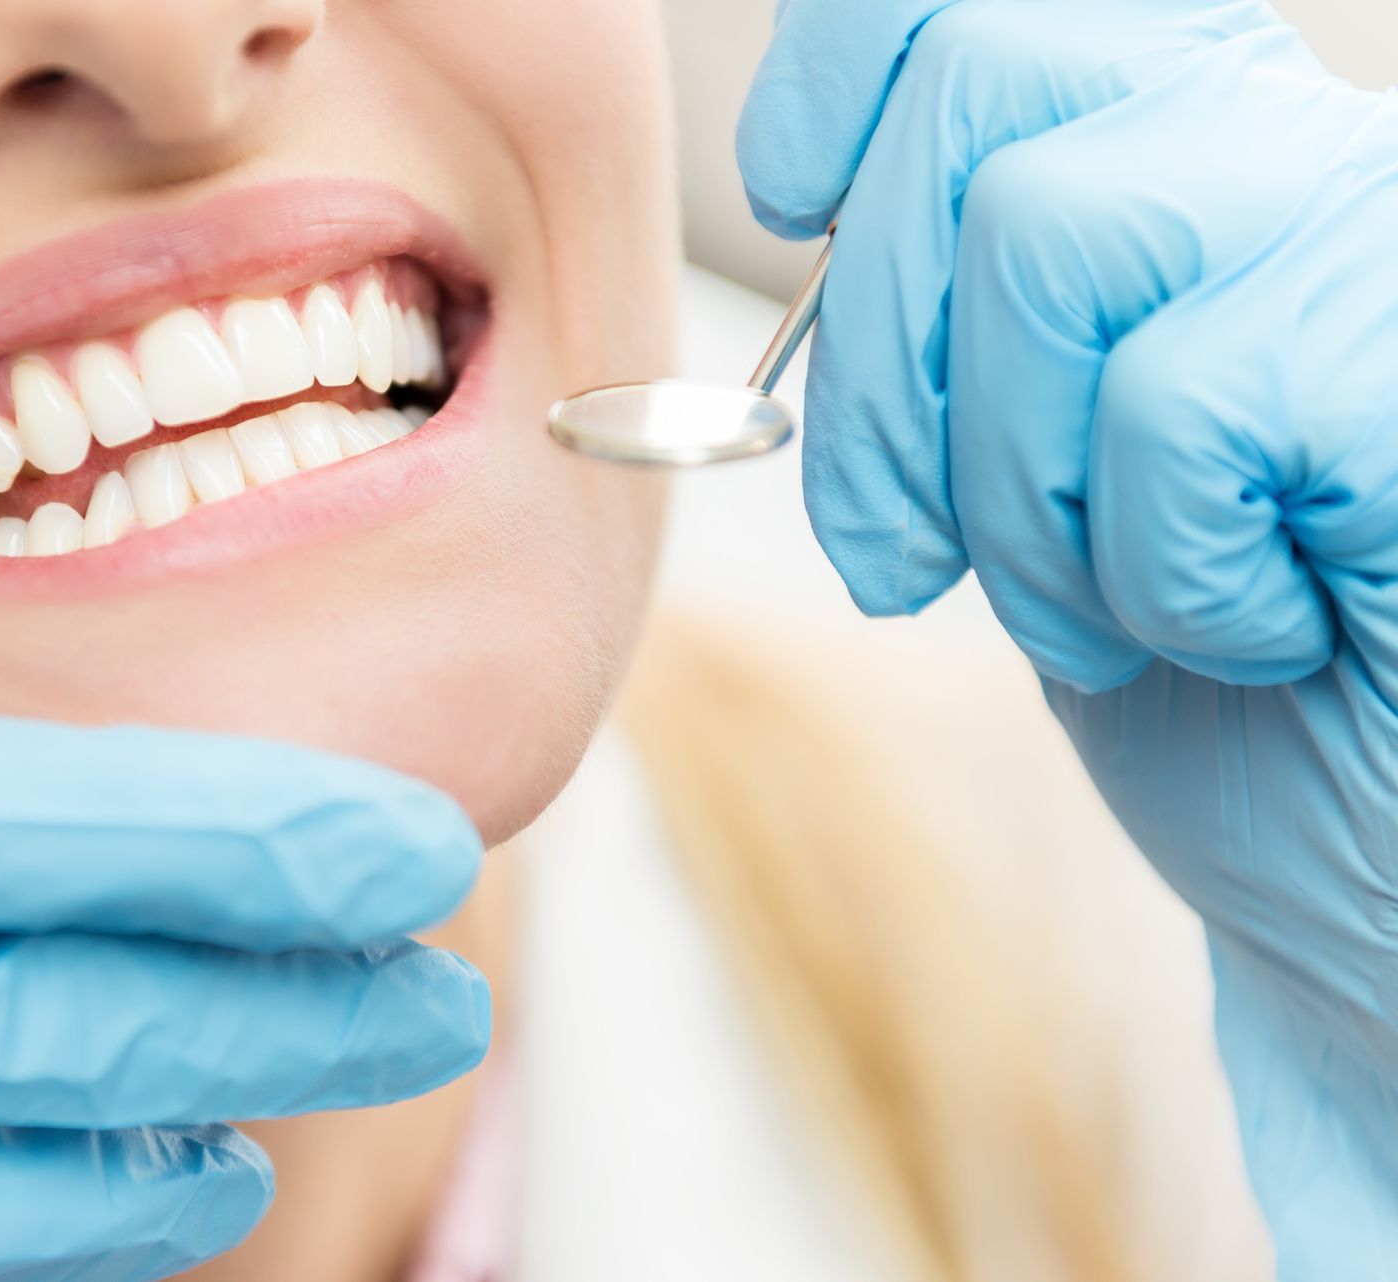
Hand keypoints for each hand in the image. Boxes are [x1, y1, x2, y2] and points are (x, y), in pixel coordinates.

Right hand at [0, 677, 487, 1281]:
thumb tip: (35, 870)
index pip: (6, 818)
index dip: (226, 832)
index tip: (402, 843)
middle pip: (28, 1003)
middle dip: (258, 1003)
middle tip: (431, 989)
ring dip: (156, 1148)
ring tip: (291, 1110)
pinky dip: (6, 1241)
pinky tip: (130, 1211)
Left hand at [741, 3, 1397, 1273]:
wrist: (1373, 863)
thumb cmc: (1209, 681)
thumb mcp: (1021, 488)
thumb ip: (938, 340)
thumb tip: (801, 218)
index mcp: (1184, 157)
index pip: (978, 2)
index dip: (853, 67)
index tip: (791, 189)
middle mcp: (1295, 154)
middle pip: (985, 79)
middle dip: (882, 351)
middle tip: (900, 552)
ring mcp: (1377, 244)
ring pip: (1053, 233)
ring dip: (1016, 489)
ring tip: (1104, 614)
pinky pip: (1186, 397)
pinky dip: (1159, 569)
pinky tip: (1253, 632)